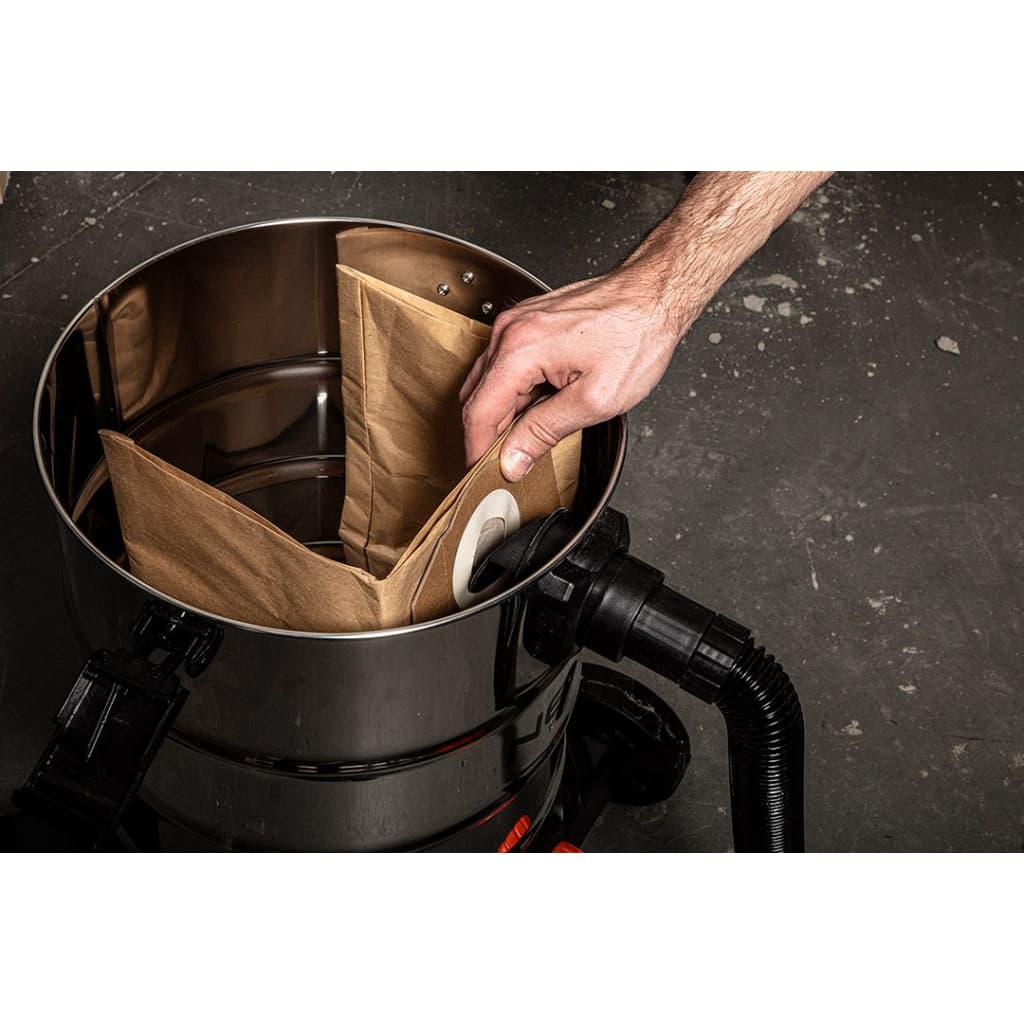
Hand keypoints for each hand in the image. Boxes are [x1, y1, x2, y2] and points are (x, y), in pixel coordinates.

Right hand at [460, 267, 689, 480]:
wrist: (654, 297)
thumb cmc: (636, 337)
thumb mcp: (593, 400)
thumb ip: (544, 432)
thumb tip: (513, 458)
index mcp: (520, 350)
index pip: (479, 413)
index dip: (478, 450)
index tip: (482, 473)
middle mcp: (511, 331)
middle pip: (478, 397)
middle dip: (489, 434)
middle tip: (509, 463)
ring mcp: (517, 323)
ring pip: (489, 381)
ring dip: (502, 412)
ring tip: (528, 435)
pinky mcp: (527, 321)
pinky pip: (504, 363)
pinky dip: (513, 389)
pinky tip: (537, 404)